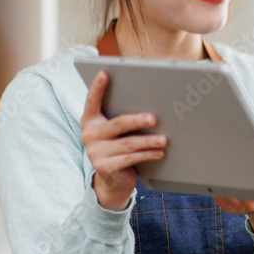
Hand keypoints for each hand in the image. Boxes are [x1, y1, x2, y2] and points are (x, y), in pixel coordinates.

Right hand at [80, 71, 166, 210]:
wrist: (112, 180)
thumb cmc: (119, 147)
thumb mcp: (117, 132)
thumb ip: (123, 118)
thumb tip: (153, 107)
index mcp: (91, 121)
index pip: (92, 101)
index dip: (97, 88)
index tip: (104, 73)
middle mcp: (89, 135)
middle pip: (117, 124)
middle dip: (137, 120)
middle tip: (154, 118)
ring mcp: (95, 152)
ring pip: (127, 143)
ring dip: (148, 140)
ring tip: (164, 139)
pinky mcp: (105, 167)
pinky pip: (130, 158)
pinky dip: (147, 154)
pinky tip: (159, 152)